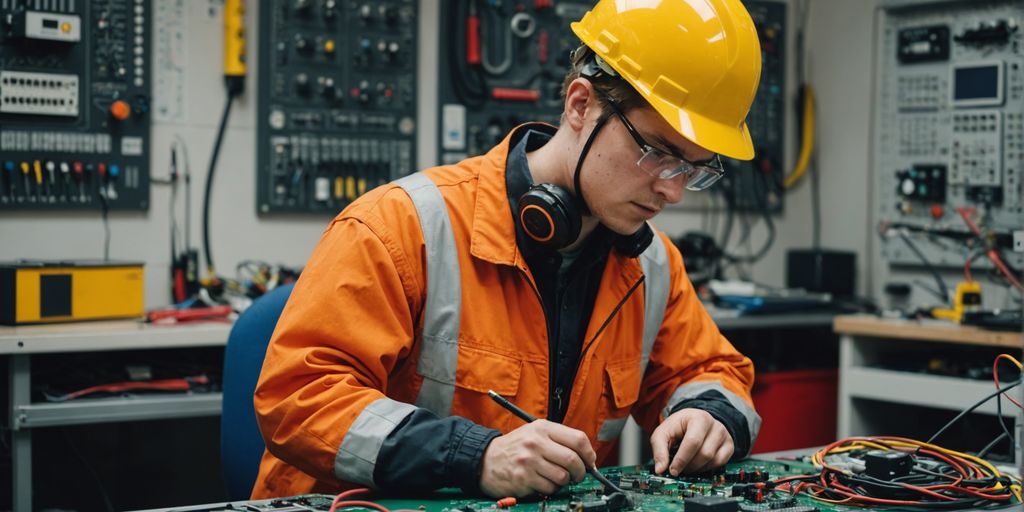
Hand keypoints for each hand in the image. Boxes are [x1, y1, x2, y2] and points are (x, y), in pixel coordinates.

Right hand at [479, 420, 595, 496]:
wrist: (485, 460)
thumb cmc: (514, 448)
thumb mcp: (534, 433)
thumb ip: (558, 440)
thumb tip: (586, 456)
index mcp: (542, 428)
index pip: (578, 439)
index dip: (589, 453)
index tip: (590, 461)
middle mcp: (536, 442)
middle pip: (573, 459)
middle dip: (581, 472)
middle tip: (578, 475)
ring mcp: (529, 461)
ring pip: (563, 477)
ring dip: (564, 482)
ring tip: (555, 478)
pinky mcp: (523, 478)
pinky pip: (550, 488)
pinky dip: (551, 488)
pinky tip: (542, 482)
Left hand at [650, 409, 732, 475]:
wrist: (694, 421)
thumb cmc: (678, 427)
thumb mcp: (663, 432)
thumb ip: (659, 449)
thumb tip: (660, 469)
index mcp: (699, 418)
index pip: (693, 441)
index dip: (682, 459)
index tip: (673, 470)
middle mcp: (715, 425)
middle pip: (704, 453)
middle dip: (689, 465)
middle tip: (678, 470)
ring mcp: (724, 436)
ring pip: (712, 460)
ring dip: (697, 468)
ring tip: (686, 466)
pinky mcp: (729, 446)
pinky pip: (719, 463)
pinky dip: (706, 468)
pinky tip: (697, 465)